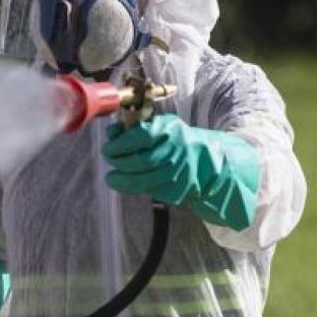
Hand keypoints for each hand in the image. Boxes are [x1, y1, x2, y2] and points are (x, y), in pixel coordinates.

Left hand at [102, 114, 259, 230]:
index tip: (108, 147)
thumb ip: (135, 128)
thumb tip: (111, 132)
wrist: (208, 161)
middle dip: (118, 162)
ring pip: (142, 179)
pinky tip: (124, 183)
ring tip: (112, 177)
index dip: (120, 144)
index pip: (141, 136)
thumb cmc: (177, 140)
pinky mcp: (177, 189)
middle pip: (140, 160)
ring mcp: (178, 171)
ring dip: (121, 179)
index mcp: (170, 129)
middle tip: (108, 159)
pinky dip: (132, 187)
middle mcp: (176, 150)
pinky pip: (149, 190)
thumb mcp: (161, 127)